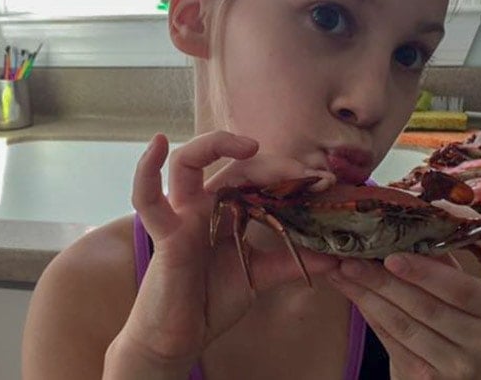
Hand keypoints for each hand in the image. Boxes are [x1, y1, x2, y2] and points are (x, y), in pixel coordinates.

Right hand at [113, 131, 338, 371]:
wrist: (181, 338)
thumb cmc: (212, 300)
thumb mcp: (261, 275)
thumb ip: (293, 261)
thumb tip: (334, 257)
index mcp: (229, 209)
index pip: (260, 178)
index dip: (292, 175)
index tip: (325, 182)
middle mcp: (205, 204)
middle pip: (236, 166)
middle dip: (274, 165)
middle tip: (307, 175)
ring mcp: (183, 215)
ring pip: (188, 162)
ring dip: (216, 145)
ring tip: (249, 145)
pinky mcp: (165, 234)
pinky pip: (147, 198)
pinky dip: (146, 169)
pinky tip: (157, 143)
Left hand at [327, 253, 480, 379]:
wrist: (465, 379)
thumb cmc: (463, 328)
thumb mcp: (466, 298)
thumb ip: (446, 266)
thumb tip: (420, 220)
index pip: (460, 288)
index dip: (424, 272)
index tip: (391, 256)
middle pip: (424, 306)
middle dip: (381, 279)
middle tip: (349, 257)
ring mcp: (454, 366)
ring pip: (402, 324)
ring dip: (366, 295)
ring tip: (340, 271)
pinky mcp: (425, 379)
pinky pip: (390, 342)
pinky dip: (369, 315)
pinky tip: (353, 294)